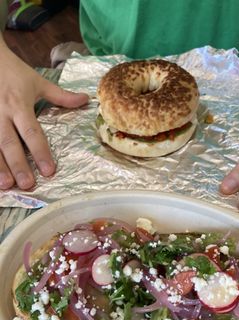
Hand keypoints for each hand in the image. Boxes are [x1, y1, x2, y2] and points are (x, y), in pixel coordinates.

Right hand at [0, 37, 88, 189]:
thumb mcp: (37, 81)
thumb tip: (86, 100)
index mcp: (19, 105)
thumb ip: (61, 96)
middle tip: (27, 184)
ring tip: (6, 185)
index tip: (49, 171)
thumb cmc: (13, 71)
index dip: (41, 152)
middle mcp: (1, 113)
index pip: (32, 132)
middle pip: (10, 143)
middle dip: (18, 165)